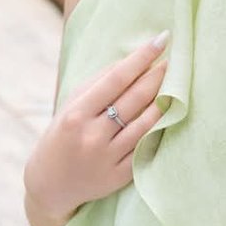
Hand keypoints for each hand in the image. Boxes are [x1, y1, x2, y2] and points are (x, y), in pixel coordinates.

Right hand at [24, 32, 170, 222]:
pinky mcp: (120, 176)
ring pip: (145, 123)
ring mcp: (108, 158)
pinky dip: (158, 127)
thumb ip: (98, 83)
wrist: (49, 185)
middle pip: (135, 99)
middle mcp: (93, 136)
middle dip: (157, 76)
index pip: (116, 79)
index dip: (141, 58)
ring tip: (175, 84)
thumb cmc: (61, 136)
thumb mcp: (70, 106)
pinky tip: (168, 112)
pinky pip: (146, 146)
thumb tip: (131, 60)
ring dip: (164, 100)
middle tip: (174, 60)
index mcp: (77, 114)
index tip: (162, 40)